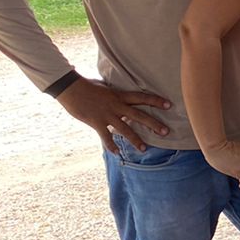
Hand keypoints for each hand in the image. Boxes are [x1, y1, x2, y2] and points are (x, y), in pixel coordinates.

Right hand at [56, 77, 170, 153]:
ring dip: (136, 140)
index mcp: (120, 95)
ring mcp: (107, 115)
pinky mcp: (96, 122)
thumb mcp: (105, 88)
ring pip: (125, 129)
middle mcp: (116, 106)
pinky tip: (117, 153)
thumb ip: (115, 96)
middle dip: (153, 124)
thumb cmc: (86, 86)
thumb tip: (121, 99)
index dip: (156, 101)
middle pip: (139, 115)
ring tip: (145, 149)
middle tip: (166, 132)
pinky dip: (111, 146)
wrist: (70, 88)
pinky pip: (106, 136)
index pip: (142, 98)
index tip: (169, 105)